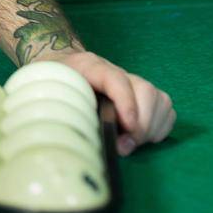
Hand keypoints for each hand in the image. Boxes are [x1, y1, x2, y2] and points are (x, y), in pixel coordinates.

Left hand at [41, 49, 175, 155]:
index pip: (114, 79)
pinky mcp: (143, 94)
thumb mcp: (47, 92)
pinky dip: (159, 127)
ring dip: (150, 128)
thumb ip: (60, 109)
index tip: (127, 128)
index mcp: (89, 66)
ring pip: (158, 99)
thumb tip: (77, 139)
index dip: (125, 103)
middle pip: (144, 90)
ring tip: (130, 143)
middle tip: (124, 147)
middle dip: (140, 124)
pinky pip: (165, 109)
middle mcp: (115, 70)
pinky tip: (142, 138)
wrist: (58, 67)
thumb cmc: (52, 84)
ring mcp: (131, 81)